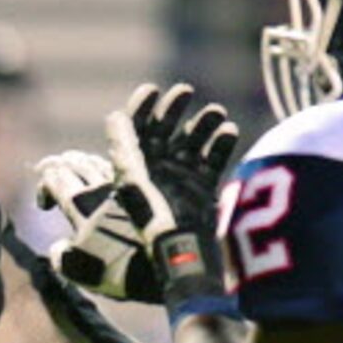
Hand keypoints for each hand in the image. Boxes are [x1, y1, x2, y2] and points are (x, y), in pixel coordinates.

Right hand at [33, 148, 157, 303]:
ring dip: (86, 158)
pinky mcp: (151, 181)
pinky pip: (128, 156)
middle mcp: (100, 188)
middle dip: (63, 165)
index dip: (47, 187)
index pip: (54, 181)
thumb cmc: (126, 273)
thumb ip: (64, 258)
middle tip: (59, 170)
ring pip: (100, 157)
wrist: (169, 265)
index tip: (47, 202)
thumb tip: (57, 247)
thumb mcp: (84, 272)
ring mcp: (128, 181)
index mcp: (81, 207)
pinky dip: (118, 151)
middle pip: (76, 164)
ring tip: (80, 162)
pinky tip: (115, 159)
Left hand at [103, 82, 238, 292]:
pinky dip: (222, 144)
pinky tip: (229, 131)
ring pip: (193, 141)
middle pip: (165, 130)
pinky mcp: (204, 187)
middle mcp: (156, 170)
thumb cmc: (151, 217)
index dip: (141, 108)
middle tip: (184, 90)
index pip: (134, 131)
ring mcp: (181, 177)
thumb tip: (114, 116)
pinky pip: (214, 159)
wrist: (182, 252)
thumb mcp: (129, 179)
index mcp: (133, 167)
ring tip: (215, 111)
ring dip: (203, 123)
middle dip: (173, 109)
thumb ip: (122, 148)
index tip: (151, 89)